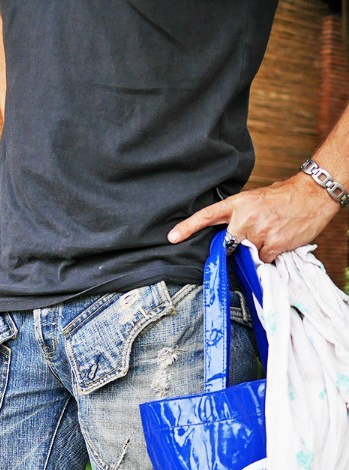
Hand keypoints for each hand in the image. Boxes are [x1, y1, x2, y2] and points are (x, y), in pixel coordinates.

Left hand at [167, 172, 339, 262]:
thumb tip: (227, 237)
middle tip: (251, 237)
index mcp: (238, 204)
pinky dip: (270, 254)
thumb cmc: (284, 198)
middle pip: (228, 244)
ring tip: (271, 233)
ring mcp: (259, 232)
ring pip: (247, 254)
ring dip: (257, 250)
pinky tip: (279, 239)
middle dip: (236, 247)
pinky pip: (263, 259)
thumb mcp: (255, 200)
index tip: (172, 237)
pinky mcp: (273, 244)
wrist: (313, 195)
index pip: (208, 215)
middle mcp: (245, 218)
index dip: (188, 227)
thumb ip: (238, 216)